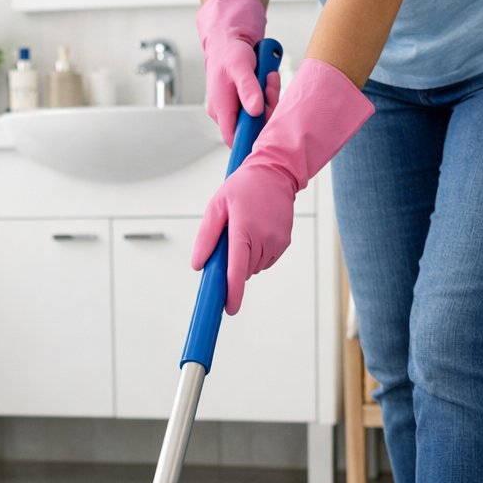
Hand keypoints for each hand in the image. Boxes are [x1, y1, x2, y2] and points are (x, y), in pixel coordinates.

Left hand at [192, 159, 294, 315]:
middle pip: (243, 271)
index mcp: (244, 231)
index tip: (229, 309)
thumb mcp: (217, 206)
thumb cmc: (242, 188)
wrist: (275, 172)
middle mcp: (264, 239)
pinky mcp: (285, 243)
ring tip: (246, 230)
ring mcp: (277, 242)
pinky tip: (257, 232)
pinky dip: (257, 254)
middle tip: (231, 238)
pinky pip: (265, 260)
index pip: (238, 270)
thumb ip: (206, 236)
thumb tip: (198, 265)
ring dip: (246, 258)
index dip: (233, 292)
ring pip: (254, 268)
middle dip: (233, 264)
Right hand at [197, 0, 270, 144]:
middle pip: (249, 128)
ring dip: (268, 100)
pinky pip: (259, 106)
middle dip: (266, 111)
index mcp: (220, 108)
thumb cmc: (230, 53)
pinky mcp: (242, 102)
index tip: (266, 129)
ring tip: (268, 79)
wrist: (229, 41)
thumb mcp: (240, 67)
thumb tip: (255, 110)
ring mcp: (233, 108)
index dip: (249, 140)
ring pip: (257, 117)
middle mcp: (224, 112)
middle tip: (269, 89)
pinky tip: (266, 80)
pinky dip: (267, 95)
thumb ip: (248, 89)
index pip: (232, 138)